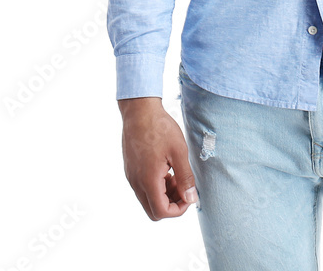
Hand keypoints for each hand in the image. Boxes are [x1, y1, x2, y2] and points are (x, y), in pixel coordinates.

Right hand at [118, 97, 196, 219]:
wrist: (139, 110)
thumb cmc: (160, 128)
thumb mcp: (179, 151)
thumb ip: (185, 177)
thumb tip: (191, 199)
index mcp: (148, 180)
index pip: (162, 212)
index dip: (178, 210)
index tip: (189, 195)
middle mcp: (136, 183)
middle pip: (153, 211)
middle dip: (171, 204)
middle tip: (183, 187)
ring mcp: (131, 176)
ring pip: (148, 199)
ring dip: (164, 195)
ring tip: (176, 175)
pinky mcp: (131, 169)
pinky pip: (143, 188)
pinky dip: (156, 186)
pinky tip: (166, 168)